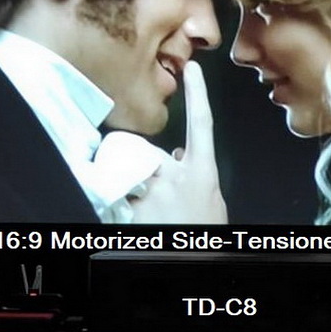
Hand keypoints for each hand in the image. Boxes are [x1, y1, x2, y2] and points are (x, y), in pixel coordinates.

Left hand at [128, 61, 227, 223]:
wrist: (194, 262)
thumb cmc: (203, 232)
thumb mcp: (209, 200)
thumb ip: (193, 174)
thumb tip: (177, 157)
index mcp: (202, 173)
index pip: (202, 125)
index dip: (198, 95)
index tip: (192, 69)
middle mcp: (176, 177)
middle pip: (149, 153)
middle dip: (146, 168)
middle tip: (152, 193)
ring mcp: (153, 192)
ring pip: (132, 173)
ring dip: (133, 187)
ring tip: (147, 210)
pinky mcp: (134, 209)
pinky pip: (120, 196)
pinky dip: (123, 206)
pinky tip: (137, 221)